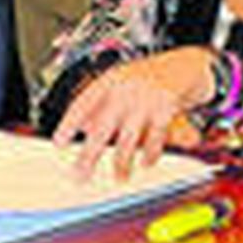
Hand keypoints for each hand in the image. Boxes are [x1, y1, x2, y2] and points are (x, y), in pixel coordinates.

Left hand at [52, 47, 214, 180]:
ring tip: (119, 179)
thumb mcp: (119, 83)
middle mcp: (124, 89)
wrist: (184, 64)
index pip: (83, 103)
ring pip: (129, 139)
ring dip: (122, 163)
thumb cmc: (146, 79)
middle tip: (79, 175)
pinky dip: (150, 154)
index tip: (58, 143)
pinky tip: (145, 164)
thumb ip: (101, 104)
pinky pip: (155, 139)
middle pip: (103, 127)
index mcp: (109, 80)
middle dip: (90, 154)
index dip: (69, 124)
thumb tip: (81, 127)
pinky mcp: (167, 109)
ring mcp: (146, 99)